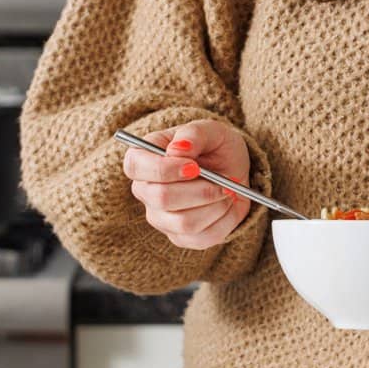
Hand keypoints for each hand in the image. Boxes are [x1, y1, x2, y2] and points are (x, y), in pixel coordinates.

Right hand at [122, 118, 251, 250]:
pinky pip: (202, 237)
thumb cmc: (215, 147)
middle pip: (161, 198)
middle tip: (223, 181)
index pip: (135, 166)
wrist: (233, 171)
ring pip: (184, 222)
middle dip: (200, 190)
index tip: (194, 166)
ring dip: (215, 205)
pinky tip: (227, 205)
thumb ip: (194, 133)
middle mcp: (146, 190)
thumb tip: (178, 149)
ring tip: (228, 190)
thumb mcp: (211, 130)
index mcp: (144, 158)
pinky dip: (224, 220)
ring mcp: (160, 217)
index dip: (163, 169)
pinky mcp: (180, 237)